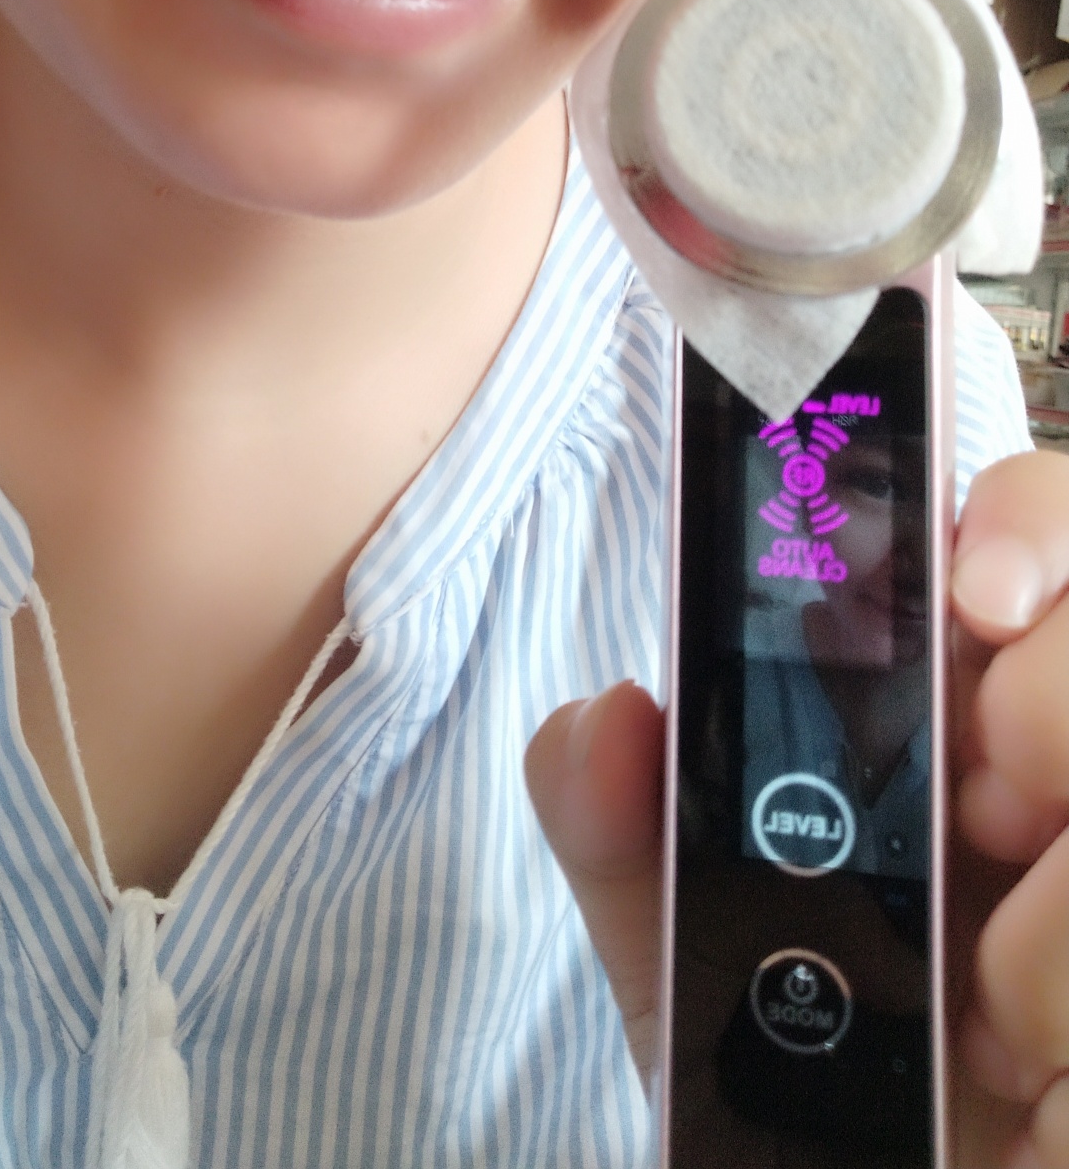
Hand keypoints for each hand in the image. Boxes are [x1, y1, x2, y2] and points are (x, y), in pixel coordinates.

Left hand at [524, 451, 1068, 1166]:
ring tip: (996, 1030)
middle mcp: (1059, 780)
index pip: (1030, 537)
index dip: (1024, 525)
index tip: (975, 599)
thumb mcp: (688, 960)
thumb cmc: (800, 1097)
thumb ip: (619, 828)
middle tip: (982, 821)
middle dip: (1053, 713)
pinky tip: (1048, 1105)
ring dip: (1058, 945)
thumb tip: (607, 716)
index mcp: (961, 725)